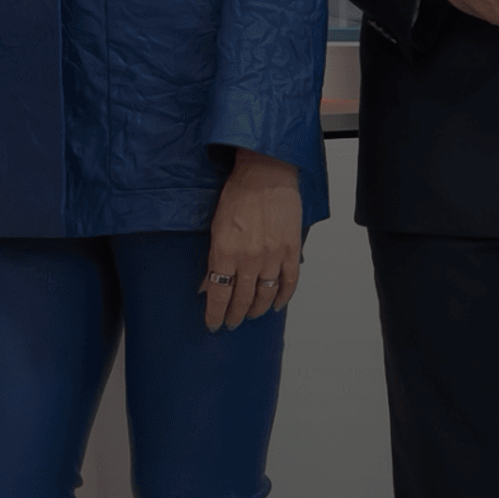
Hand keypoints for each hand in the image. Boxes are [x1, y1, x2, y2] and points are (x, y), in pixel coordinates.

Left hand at [204, 149, 304, 331]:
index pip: (219, 295)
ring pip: (266, 295)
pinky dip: (284, 296)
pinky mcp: (291, 250)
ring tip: (252, 313)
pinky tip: (277, 303)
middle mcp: (249, 259)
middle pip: (242, 299)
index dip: (215, 314)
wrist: (265, 174)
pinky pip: (289, 282)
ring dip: (257, 309)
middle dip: (235, 315)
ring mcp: (272, 256)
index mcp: (226, 253)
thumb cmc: (238, 195)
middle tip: (232, 321)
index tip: (214, 323)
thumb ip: (213, 259)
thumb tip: (208, 283)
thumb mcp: (216, 228)